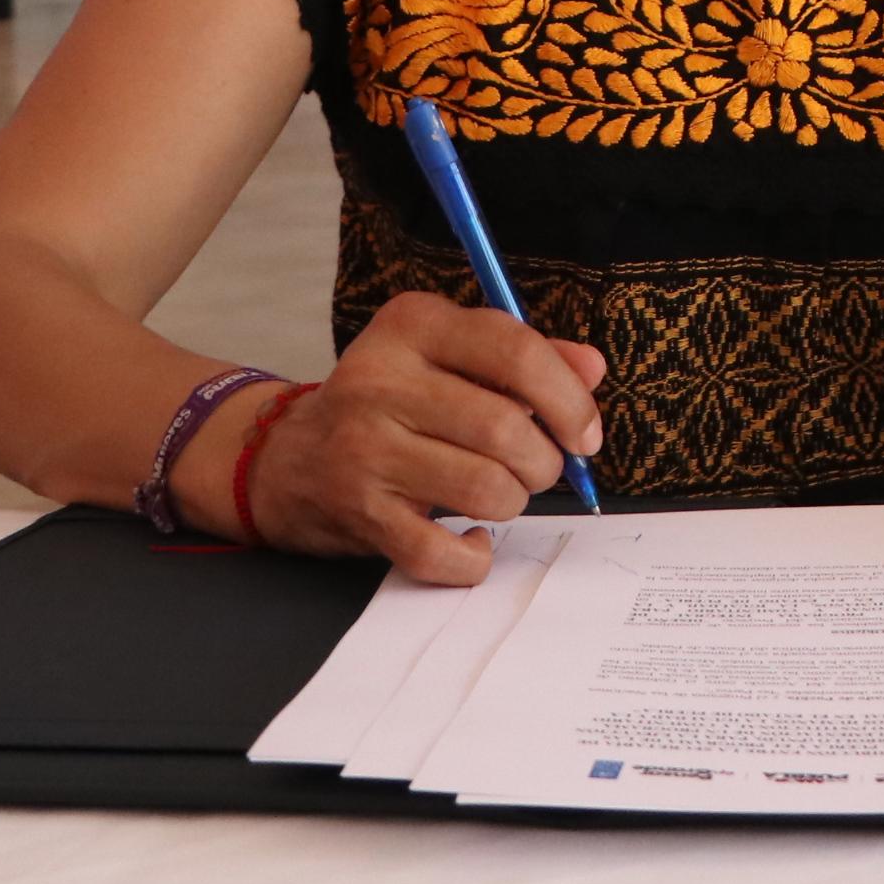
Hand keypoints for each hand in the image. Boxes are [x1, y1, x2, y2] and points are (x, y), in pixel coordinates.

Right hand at [229, 292, 607, 584]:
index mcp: (412, 325)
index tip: (586, 434)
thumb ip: (525, 357)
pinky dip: (473, 558)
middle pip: (505, 428)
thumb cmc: (393, 402)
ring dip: (514, 501)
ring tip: (501, 493)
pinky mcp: (358, 513)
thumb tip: (592, 369)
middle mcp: (379, 381)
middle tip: (539, 468)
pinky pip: (441, 552)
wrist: (291, 458)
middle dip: (545, 461)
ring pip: (485, 489)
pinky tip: (471, 540)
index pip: (515, 352)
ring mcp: (363, 450)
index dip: (569, 399)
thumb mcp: (449, 356)